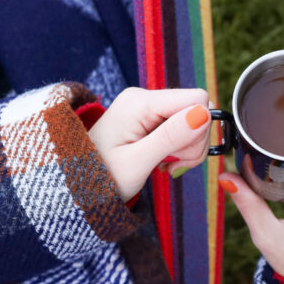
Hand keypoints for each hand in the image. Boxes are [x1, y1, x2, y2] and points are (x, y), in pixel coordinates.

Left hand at [88, 87, 211, 201]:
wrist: (78, 186)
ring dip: (187, 149)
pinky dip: (180, 149)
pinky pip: (182, 128)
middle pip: (198, 110)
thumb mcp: (137, 162)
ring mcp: (148, 107)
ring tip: (164, 166)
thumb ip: (171, 137)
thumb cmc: (102, 178)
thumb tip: (204, 114)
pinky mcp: (151, 118)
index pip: (197, 99)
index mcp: (140, 102)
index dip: (198, 130)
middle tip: (170, 166)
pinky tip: (163, 162)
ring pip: (194, 121)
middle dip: (192, 143)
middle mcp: (145, 97)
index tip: (177, 157)